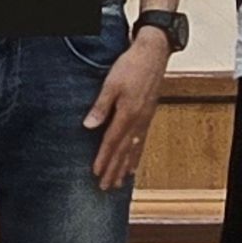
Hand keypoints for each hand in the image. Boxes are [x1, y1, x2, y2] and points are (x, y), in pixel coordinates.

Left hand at [84, 33, 170, 187]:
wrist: (152, 55)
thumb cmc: (130, 67)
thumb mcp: (110, 84)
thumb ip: (100, 106)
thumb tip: (88, 126)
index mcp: (127, 114)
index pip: (112, 142)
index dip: (103, 158)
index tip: (96, 173)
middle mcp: (138, 120)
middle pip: (123, 150)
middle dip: (113, 170)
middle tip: (106, 187)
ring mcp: (145, 119)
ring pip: (134, 149)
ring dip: (125, 166)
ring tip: (119, 182)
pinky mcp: (148, 115)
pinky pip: (142, 141)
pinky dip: (137, 155)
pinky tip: (133, 163)